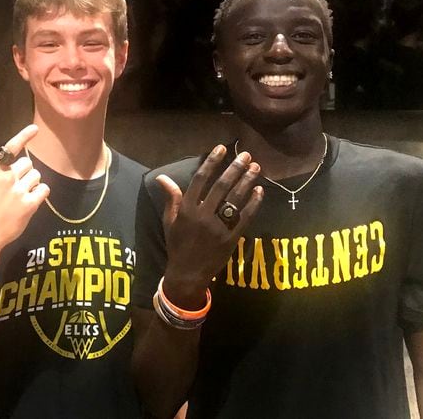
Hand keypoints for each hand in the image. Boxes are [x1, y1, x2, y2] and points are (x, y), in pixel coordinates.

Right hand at [0, 124, 49, 251]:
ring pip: (37, 176)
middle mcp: (6, 177)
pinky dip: (40, 194)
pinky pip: (44, 190)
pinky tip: (30, 201)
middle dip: (26, 173)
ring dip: (33, 184)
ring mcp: (18, 190)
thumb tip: (21, 165)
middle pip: (28, 164)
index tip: (34, 129)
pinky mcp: (29, 204)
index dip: (24, 136)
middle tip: (17, 187)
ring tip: (21, 196)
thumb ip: (1, 173)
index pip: (11, 148)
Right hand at [158, 146, 262, 307]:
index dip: (212, 162)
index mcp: (186, 209)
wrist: (187, 273)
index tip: (222, 148)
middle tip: (247, 155)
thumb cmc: (178, 245)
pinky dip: (253, 204)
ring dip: (247, 182)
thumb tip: (162, 177)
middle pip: (221, 186)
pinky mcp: (230, 238)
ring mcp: (217, 228)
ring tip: (256, 168)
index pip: (200, 179)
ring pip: (235, 199)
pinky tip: (260, 191)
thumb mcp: (170, 221)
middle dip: (235, 168)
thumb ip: (171, 198)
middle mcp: (202, 215)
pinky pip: (245, 218)